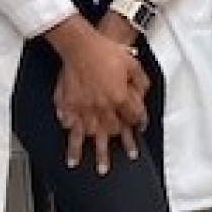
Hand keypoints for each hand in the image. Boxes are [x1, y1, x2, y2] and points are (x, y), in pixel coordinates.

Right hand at [49, 19, 149, 173]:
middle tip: (121, 158)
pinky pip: (70, 123)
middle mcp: (102, 106)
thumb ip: (140, 82)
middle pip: (112, 132)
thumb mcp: (133, 64)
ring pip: (89, 135)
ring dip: (90, 152)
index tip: (140, 130)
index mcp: (120, 98)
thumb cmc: (105, 51)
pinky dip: (70, 134)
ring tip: (89, 166)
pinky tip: (71, 145)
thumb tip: (143, 94)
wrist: (80, 45)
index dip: (139, 124)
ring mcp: (84, 107)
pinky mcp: (69, 103)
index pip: (133, 117)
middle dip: (117, 146)